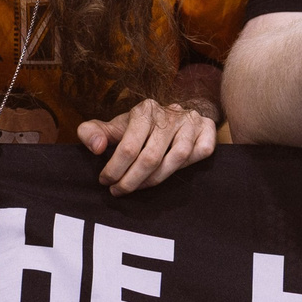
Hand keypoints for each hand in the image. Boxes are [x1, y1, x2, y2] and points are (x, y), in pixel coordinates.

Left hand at [79, 98, 215, 193]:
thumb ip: (93, 132)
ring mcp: (191, 122)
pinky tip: (168, 174)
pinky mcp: (208, 130)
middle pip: (151, 157)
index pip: (128, 146)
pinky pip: (200, 154)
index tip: (105, 181)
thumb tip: (97, 148)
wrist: (175, 115)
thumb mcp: (115, 127)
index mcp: (145, 110)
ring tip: (138, 187)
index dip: (115, 169)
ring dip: (155, 180)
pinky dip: (185, 167)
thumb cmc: (140, 127)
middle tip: (118, 191)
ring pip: (176, 159)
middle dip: (131, 180)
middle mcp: (170, 114)